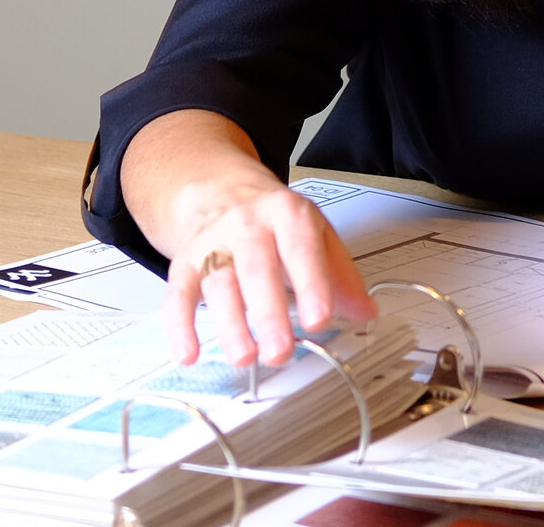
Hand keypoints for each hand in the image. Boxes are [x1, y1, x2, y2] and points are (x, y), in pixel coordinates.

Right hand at [122, 111, 377, 366]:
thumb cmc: (272, 218)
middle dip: (268, 313)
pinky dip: (179, 326)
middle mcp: (247, 225)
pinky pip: (178, 294)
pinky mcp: (185, 262)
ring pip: (219, 284)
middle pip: (257, 269)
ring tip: (244, 356)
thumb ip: (340, 273)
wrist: (218, 187)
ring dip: (229, 324)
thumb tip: (365, 312)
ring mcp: (213, 243)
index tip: (320, 319)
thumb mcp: (314, 231)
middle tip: (280, 351)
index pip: (301, 248)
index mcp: (287, 214)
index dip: (312, 284)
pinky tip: (189, 353)